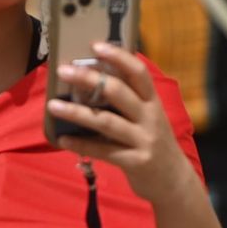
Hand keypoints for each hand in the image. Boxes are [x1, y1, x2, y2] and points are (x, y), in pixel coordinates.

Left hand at [47, 43, 194, 205]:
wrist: (174, 181)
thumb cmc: (152, 142)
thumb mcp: (148, 117)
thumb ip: (128, 101)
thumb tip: (90, 81)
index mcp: (152, 102)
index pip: (138, 73)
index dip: (118, 57)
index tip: (95, 45)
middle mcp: (150, 117)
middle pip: (119, 92)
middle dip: (89, 79)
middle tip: (63, 70)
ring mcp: (144, 140)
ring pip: (106, 122)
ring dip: (76, 112)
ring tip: (53, 105)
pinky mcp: (136, 162)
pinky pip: (104, 151)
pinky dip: (81, 144)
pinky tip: (62, 139)